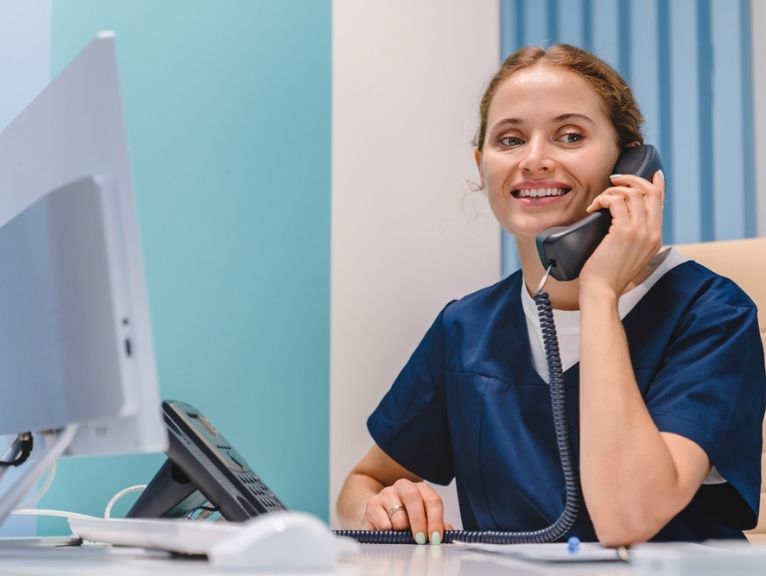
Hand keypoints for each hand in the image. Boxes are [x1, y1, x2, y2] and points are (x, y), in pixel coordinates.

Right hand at [361, 479, 453, 543]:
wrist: (377, 517)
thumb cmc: (404, 520)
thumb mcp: (423, 522)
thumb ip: (436, 525)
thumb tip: (448, 530)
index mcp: (420, 489)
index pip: (432, 500)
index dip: (436, 520)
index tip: (436, 538)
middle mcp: (403, 486)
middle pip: (413, 497)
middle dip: (419, 521)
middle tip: (421, 540)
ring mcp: (386, 493)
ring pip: (398, 513)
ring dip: (402, 529)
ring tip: (401, 535)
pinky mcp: (372, 504)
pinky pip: (383, 522)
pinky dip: (388, 532)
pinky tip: (388, 533)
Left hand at [580, 170, 663, 296]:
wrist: (602, 290)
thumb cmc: (607, 273)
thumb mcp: (628, 253)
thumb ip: (632, 234)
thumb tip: (621, 214)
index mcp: (655, 237)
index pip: (661, 202)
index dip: (656, 184)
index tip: (652, 174)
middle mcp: (652, 233)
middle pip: (650, 191)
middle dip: (632, 180)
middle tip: (614, 181)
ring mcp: (640, 232)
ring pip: (632, 193)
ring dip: (611, 191)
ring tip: (599, 202)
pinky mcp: (623, 232)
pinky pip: (616, 201)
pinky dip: (602, 199)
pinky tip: (593, 208)